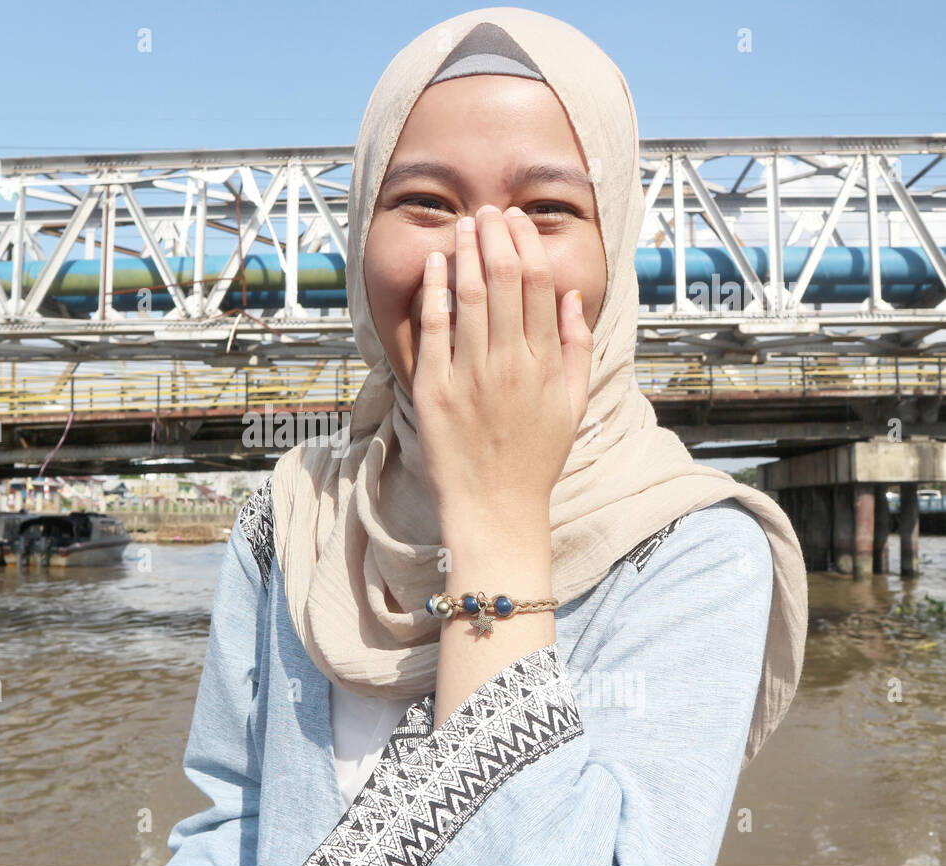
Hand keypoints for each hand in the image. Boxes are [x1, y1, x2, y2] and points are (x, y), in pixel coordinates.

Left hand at [414, 204, 592, 540]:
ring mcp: (471, 375)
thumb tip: (573, 299)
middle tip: (489, 212)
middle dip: (496, 236)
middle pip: (505, 279)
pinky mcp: (435, 389)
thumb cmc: (535, 459)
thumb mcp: (572, 406)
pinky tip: (435, 261)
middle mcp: (511, 363)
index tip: (517, 222)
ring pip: (469, 295)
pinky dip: (434, 290)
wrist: (496, 509)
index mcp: (546, 363)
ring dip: (466, 251)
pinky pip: (434, 328)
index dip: (528, 244)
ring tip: (464, 224)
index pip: (540, 284)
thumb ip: (576, 350)